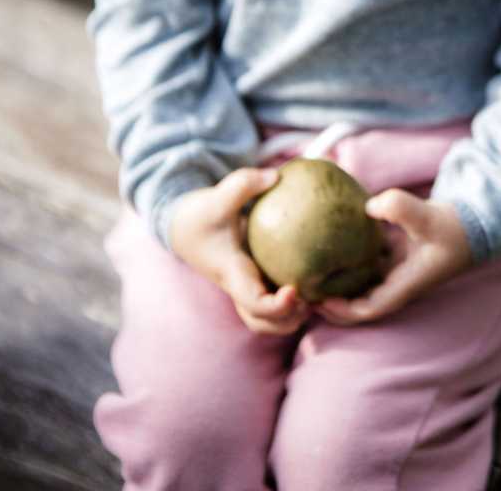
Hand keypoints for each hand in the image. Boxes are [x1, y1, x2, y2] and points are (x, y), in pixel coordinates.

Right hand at [170, 167, 310, 334]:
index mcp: (232, 274)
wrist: (183, 227)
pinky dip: (293, 300)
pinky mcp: (255, 279)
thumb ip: (243, 184)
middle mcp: (240, 287)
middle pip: (263, 324)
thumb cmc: (200, 214)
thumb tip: (276, 176)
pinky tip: (316, 277)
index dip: (277, 306)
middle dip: (289, 319)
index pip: (253, 304)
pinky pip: (274, 301)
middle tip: (312, 297)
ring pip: (268, 319)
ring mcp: (247, 286)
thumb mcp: (217, 196)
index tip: (296, 290)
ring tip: (317, 293)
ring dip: (292, 315)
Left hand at [315, 191, 472, 325]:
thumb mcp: (428, 217)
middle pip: (360, 302)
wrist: (477, 221)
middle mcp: (399, 280)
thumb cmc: (455, 227)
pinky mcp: (398, 252)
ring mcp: (398, 268)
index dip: (343, 311)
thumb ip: (399, 208)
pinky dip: (352, 256)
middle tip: (305, 290)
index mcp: (405, 283)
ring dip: (340, 280)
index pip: (369, 309)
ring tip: (313, 268)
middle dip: (333, 302)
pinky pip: (369, 260)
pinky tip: (333, 238)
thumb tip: (368, 205)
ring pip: (363, 281)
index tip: (319, 302)